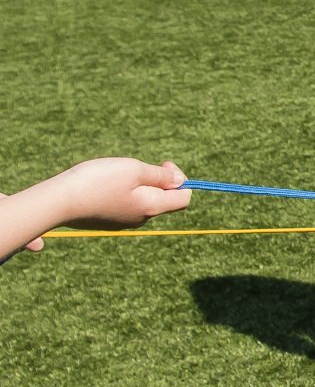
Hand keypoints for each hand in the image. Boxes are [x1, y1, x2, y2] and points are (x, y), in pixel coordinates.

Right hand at [46, 158, 191, 229]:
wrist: (58, 201)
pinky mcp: (105, 221)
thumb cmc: (98, 181)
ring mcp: (121, 222)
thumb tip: (180, 181)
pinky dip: (120, 191)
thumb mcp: (134, 170)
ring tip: (115, 174)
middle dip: (156, 179)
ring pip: (141, 200)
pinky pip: (123, 204)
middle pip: (162, 199)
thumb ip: (160, 176)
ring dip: (136, 184)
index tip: (163, 164)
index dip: (181, 179)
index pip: (183, 199)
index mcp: (151, 207)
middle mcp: (140, 219)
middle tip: (136, 166)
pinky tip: (102, 183)